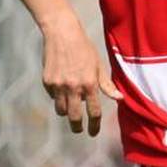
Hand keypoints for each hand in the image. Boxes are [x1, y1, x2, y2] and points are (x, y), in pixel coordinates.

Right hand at [40, 15, 121, 135]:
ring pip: (61, 110)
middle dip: (77, 127)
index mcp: (89, 83)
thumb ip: (107, 85)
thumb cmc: (84, 48)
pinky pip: (52, 97)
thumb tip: (119, 99)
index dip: (94, 125)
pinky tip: (62, 82)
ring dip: (66, 111)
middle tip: (79, 129)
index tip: (93, 133)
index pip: (94, 111)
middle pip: (74, 117)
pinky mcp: (47, 82)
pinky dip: (57, 95)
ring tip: (71, 104)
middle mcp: (73, 87)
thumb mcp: (99, 65)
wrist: (62, 33)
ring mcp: (58, 85)